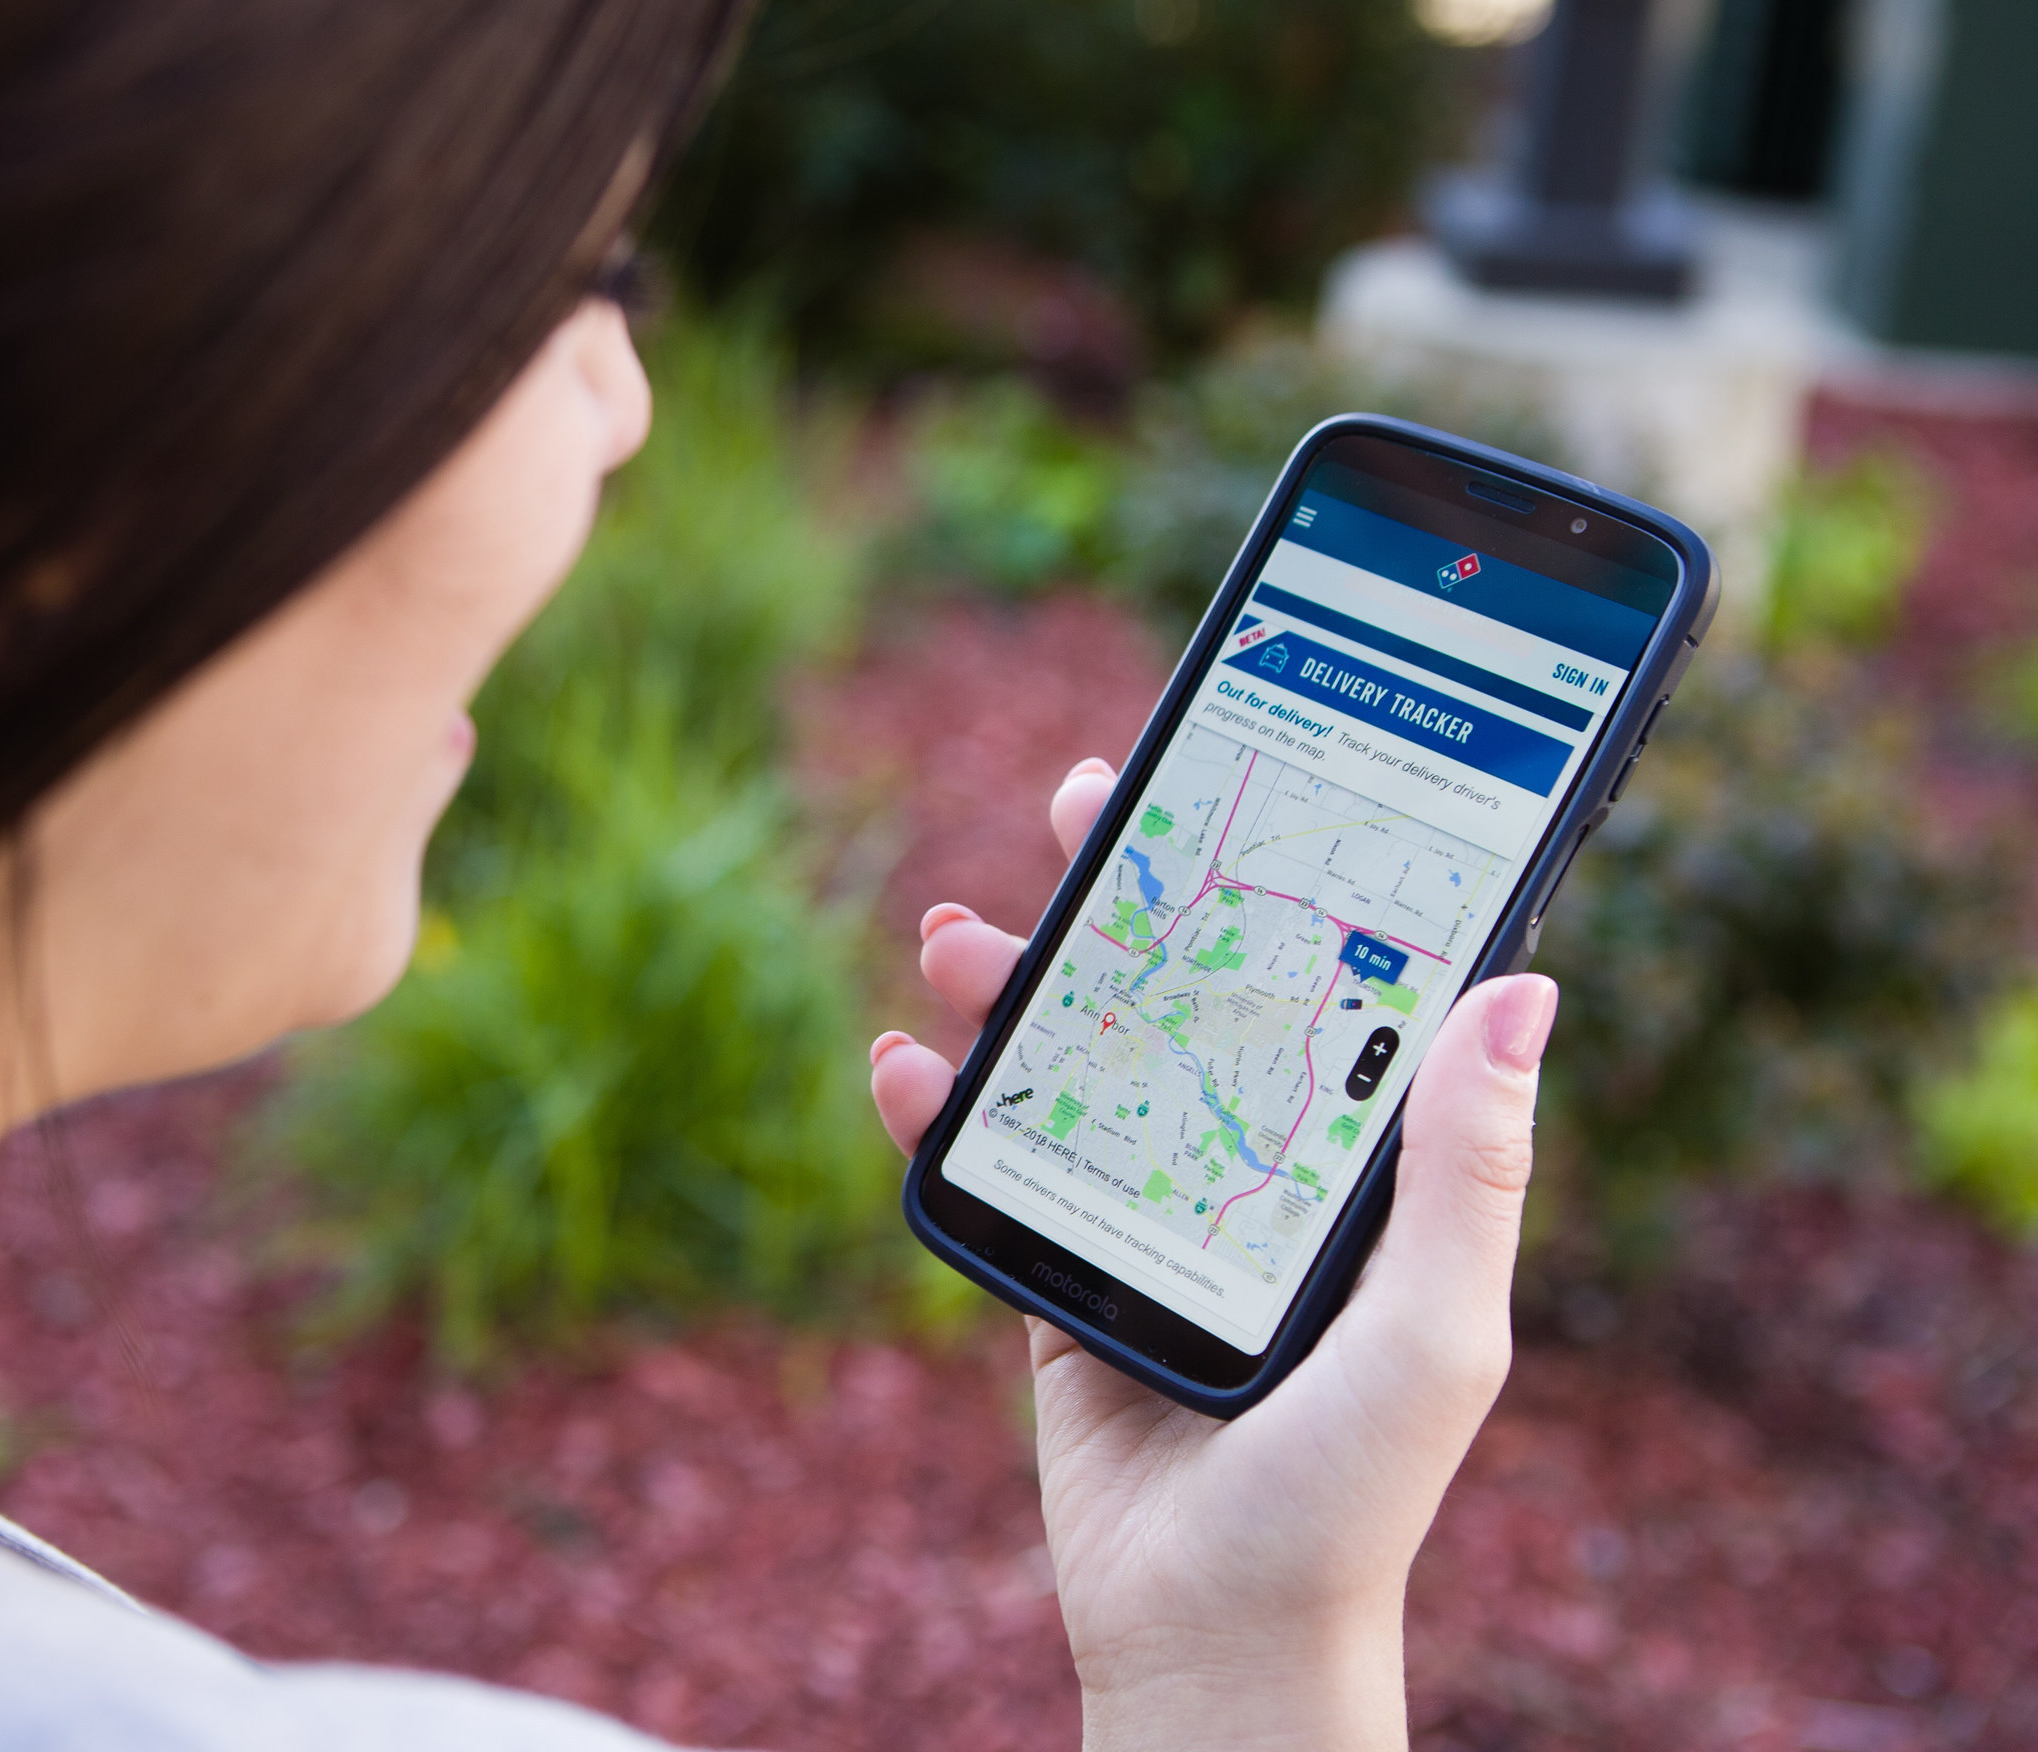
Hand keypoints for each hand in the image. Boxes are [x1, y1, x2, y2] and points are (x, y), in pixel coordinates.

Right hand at [870, 757, 1555, 1751]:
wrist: (1212, 1638)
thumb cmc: (1347, 1498)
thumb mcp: (1432, 1331)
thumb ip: (1464, 1170)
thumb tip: (1524, 985)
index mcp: (1348, 1164)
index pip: (1315, 982)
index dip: (1271, 874)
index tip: (1229, 781)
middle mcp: (1248, 1164)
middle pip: (1181, 988)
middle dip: (1123, 892)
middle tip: (1073, 802)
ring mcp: (1148, 1210)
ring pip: (1073, 1054)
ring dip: (1008, 981)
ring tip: (948, 935)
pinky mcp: (1060, 1269)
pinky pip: (992, 1160)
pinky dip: (934, 1108)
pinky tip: (895, 1069)